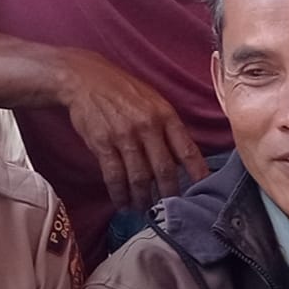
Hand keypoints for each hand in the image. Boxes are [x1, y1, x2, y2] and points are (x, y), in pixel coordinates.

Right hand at [58, 53, 206, 210]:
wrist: (85, 79)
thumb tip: (180, 158)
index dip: (197, 173)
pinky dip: (119, 193)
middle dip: (168, 194)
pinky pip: (114, 175)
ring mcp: (124, 136)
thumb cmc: (122, 91)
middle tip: (169, 208)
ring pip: (138, 177)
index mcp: (165, 115)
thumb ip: (167, 127)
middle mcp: (147, 127)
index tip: (203, 191)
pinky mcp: (102, 144)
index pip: (186, 150)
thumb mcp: (153, 101)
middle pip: (163, 169)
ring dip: (142, 198)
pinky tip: (122, 202)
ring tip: (143, 208)